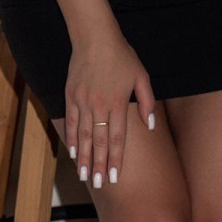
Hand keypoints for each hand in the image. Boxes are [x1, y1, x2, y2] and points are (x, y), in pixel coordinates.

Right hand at [66, 30, 155, 186]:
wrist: (95, 37)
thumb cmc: (121, 55)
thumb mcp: (141, 75)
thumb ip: (147, 101)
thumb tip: (151, 125)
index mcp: (118, 103)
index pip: (118, 139)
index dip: (116, 160)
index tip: (116, 178)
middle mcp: (100, 106)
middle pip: (99, 142)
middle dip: (99, 165)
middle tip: (98, 184)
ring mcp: (83, 101)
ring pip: (83, 136)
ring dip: (84, 158)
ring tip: (84, 176)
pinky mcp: (71, 95)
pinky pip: (70, 122)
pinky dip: (71, 138)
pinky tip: (73, 152)